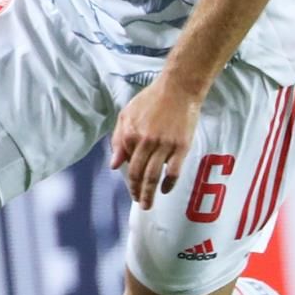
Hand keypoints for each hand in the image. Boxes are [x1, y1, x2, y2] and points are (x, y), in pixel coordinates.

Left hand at [109, 75, 202, 209]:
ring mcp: (164, 145)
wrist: (178, 89)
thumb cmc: (151, 99)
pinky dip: (169, 184)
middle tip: (139, 202)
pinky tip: (165, 190)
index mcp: (130, 134)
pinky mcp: (181, 146)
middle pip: (138, 174)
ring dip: (149, 193)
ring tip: (147, 204)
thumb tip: (113, 165)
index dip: (128, 178)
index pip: (126, 164)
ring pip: (153, 176)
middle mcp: (146, 142)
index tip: (131, 187)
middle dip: (137, 191)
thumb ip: (118, 140)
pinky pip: (173, 171)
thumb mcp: (126, 115)